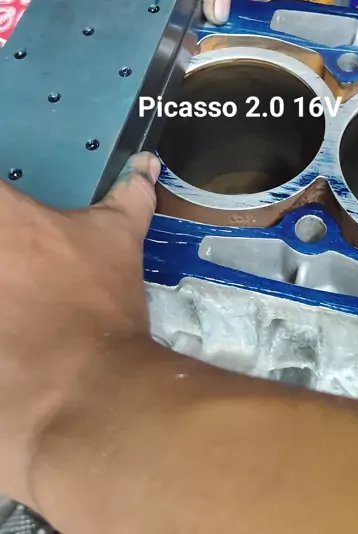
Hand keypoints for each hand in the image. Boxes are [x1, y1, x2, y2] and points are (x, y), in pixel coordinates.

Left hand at [0, 151, 159, 507]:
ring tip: (21, 308)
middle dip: (6, 257)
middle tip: (22, 272)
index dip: (7, 212)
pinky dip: (4, 333)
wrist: (87, 390)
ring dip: (5, 292)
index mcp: (5, 218)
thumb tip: (146, 165)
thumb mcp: (120, 240)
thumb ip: (128, 197)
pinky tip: (18, 342)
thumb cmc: (100, 305)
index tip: (21, 234)